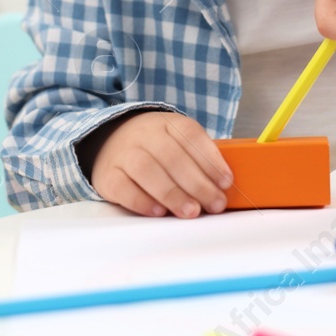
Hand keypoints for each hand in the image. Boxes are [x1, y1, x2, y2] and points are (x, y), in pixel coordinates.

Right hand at [89, 111, 231, 217]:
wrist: (110, 142)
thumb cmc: (155, 148)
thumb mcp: (176, 141)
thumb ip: (198, 159)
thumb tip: (222, 187)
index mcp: (167, 123)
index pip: (191, 136)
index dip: (211, 160)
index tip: (226, 182)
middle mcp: (144, 134)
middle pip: (172, 156)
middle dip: (198, 184)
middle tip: (215, 204)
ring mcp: (124, 153)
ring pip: (147, 170)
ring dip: (173, 193)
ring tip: (191, 211)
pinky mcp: (108, 175)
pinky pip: (123, 188)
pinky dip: (142, 201)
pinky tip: (159, 211)